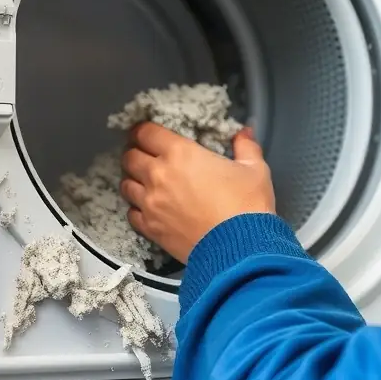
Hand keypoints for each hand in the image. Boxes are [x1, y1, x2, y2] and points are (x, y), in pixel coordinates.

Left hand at [120, 124, 275, 263]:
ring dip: (133, 180)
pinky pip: (131, 213)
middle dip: (135, 152)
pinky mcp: (151, 228)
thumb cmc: (247, 205)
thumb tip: (244, 132)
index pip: (146, 132)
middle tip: (145, 155)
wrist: (240, 250)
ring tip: (144, 182)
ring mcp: (151, 204)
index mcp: (181, 153)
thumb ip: (246, 146)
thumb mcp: (255, 169)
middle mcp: (159, 175)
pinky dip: (136, 208)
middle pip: (130, 157)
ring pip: (126, 184)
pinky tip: (148, 208)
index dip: (143, 129)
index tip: (147, 132)